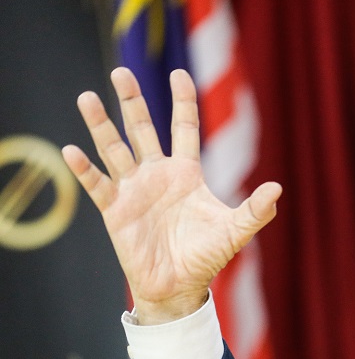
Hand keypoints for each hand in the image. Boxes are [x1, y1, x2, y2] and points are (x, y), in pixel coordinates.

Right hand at [62, 68, 280, 323]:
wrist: (180, 286)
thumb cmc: (207, 256)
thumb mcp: (235, 231)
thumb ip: (255, 210)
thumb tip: (277, 189)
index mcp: (186, 173)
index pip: (184, 128)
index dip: (183, 102)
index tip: (179, 73)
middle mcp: (157, 174)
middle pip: (142, 129)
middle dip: (132, 101)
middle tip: (121, 71)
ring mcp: (133, 190)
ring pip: (114, 149)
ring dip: (101, 125)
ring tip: (86, 97)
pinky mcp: (115, 210)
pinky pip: (98, 185)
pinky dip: (85, 169)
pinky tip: (72, 150)